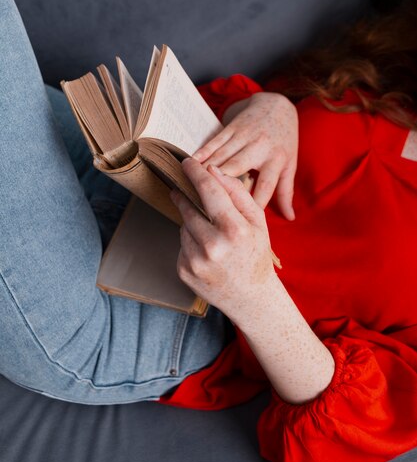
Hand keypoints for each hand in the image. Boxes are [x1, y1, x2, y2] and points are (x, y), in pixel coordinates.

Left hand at [170, 157, 277, 322]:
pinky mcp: (184, 271)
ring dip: (192, 223)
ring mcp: (196, 261)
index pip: (209, 191)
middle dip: (186, 197)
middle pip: (189, 208)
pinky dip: (190, 242)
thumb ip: (237, 193)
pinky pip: (181, 244)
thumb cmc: (255, 254)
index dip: (195, 173)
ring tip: (211, 235)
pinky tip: (206, 252)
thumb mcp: (257, 221)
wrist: (251, 298)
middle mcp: (213, 246)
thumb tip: (214, 171)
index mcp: (235, 230)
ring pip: (184, 226)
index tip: (186, 162)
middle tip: (185, 190)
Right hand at [193, 92, 297, 218]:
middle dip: (220, 182)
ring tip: (191, 184)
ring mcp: (245, 135)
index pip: (265, 185)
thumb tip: (290, 218)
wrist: (277, 106)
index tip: (237, 218)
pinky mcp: (232, 127)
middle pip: (237, 167)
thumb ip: (286, 192)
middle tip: (205, 200)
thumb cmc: (283, 142)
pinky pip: (215, 140)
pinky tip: (191, 162)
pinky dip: (202, 151)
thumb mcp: (289, 165)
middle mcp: (260, 148)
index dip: (252, 202)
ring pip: (222, 154)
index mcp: (276, 160)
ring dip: (206, 169)